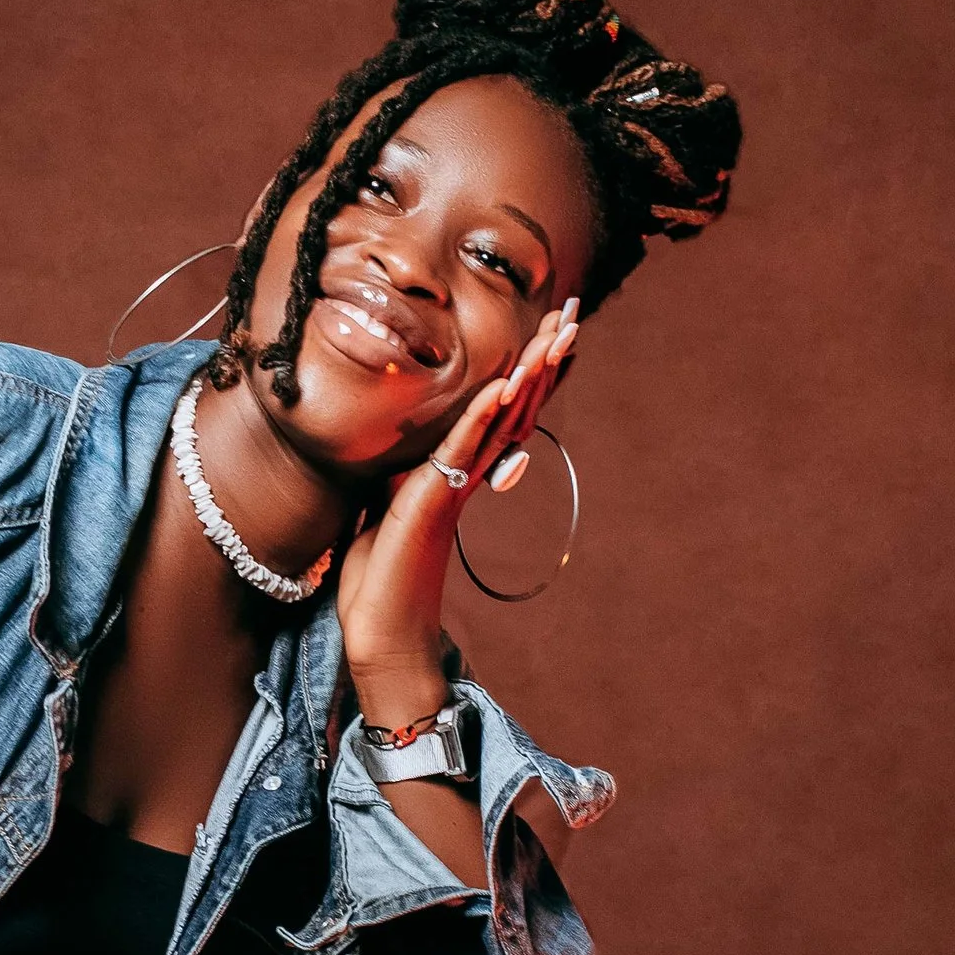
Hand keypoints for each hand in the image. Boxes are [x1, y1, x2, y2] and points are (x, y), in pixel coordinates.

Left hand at [337, 298, 578, 715]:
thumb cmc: (379, 584)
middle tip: (576, 313)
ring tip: (560, 333)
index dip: (527, 374)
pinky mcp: (431, 504)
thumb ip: (397, 480)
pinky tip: (503, 384)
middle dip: (544, 360)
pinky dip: (481, 417)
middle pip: (516, 408)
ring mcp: (452, 490)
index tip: (551, 332)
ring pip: (502, 422)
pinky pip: (461, 451)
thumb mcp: (382, 514)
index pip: (500, 416)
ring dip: (530, 375)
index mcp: (455, 477)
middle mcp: (465, 479)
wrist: (382, 640)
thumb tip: (395, 453)